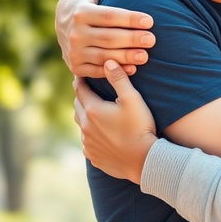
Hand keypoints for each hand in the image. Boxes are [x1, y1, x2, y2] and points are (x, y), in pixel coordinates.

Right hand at [55, 0, 155, 76]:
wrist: (63, 18)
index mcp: (80, 12)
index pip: (109, 16)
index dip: (130, 19)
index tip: (150, 21)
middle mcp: (74, 33)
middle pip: (109, 38)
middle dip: (132, 39)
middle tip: (151, 40)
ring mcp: (74, 51)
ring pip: (104, 56)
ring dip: (126, 57)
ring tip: (145, 56)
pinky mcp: (75, 66)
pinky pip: (97, 71)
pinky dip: (115, 71)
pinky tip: (132, 69)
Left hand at [74, 60, 157, 183]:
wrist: (143, 160)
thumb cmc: (139, 127)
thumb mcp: (132, 99)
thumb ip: (119, 79)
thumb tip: (108, 62)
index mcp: (92, 110)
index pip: (80, 90)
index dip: (80, 80)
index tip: (81, 74)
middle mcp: (85, 127)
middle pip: (77, 107)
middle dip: (81, 97)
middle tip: (86, 91)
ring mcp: (88, 144)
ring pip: (81, 126)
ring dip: (85, 117)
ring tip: (93, 112)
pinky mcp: (94, 157)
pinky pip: (87, 143)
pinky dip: (91, 136)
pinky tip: (100, 135)